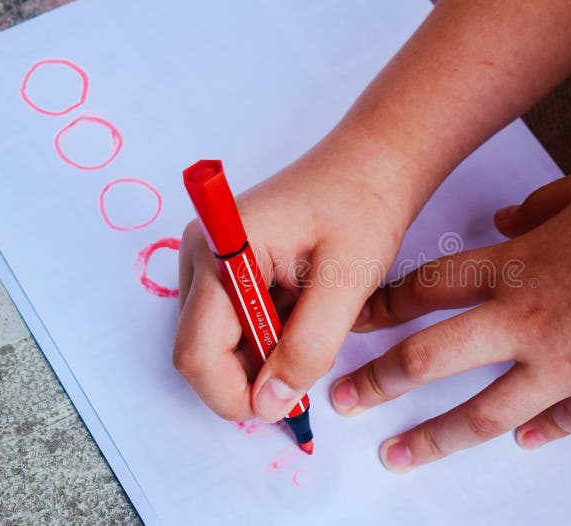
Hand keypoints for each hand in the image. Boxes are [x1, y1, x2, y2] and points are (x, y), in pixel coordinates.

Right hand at [174, 134, 419, 421]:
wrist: (373, 164)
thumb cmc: (364, 208)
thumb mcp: (345, 283)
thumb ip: (306, 348)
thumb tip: (267, 406)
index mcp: (220, 252)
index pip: (198, 353)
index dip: (235, 395)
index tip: (286, 407)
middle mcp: (202, 256)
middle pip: (204, 351)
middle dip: (253, 375)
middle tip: (311, 363)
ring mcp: (212, 261)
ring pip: (221, 342)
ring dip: (266, 354)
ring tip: (314, 324)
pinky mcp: (229, 266)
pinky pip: (237, 323)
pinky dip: (270, 335)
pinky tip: (305, 312)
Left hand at [331, 153, 570, 471]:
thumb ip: (534, 207)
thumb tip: (506, 216)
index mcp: (516, 266)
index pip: (427, 289)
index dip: (382, 305)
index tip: (352, 322)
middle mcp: (527, 321)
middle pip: (432, 359)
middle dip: (380, 381)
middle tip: (344, 400)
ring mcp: (565, 365)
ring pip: (484, 412)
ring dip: (435, 436)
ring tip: (398, 456)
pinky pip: (561, 422)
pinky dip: (537, 434)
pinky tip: (518, 443)